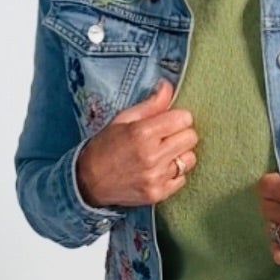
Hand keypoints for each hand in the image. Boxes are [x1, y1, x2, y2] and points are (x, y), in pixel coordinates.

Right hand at [75, 80, 196, 207]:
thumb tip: (167, 85)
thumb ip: (150, 104)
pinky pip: (182, 179)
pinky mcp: (158, 194)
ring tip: (162, 155)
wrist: (88, 182)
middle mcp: (152, 156)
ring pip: (190, 159)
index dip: (178, 118)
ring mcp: (156, 177)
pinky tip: (158, 170)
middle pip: (191, 138)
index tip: (169, 122)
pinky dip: (174, 174)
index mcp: (142, 133)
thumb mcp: (123, 119)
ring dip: (180, 155)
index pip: (184, 119)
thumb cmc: (105, 146)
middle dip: (181, 135)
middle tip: (165, 138)